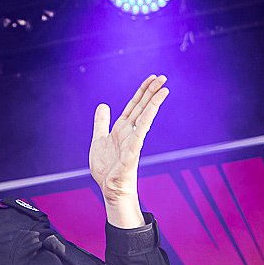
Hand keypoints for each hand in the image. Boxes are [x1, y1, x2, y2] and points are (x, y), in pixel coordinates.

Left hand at [89, 75, 168, 225]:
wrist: (109, 188)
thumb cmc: (107, 167)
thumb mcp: (99, 139)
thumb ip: (101, 123)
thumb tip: (103, 105)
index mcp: (122, 129)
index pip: (134, 105)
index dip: (142, 91)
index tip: (152, 78)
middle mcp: (129, 132)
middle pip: (142, 107)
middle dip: (151, 92)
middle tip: (163, 77)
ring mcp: (132, 141)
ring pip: (144, 118)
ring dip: (153, 103)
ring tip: (164, 89)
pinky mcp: (132, 153)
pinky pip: (139, 135)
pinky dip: (145, 122)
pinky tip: (151, 111)